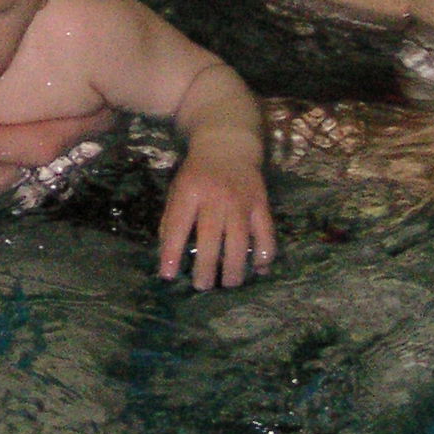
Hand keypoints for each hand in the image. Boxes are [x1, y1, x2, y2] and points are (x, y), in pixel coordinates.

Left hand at [157, 145, 274, 290]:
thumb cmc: (197, 173)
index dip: (172, 252)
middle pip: (211, 239)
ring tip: (228, 284)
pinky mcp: (261, 204)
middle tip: (202, 287)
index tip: (168, 275)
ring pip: (240, 242)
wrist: (228, 145)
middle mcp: (216, 197)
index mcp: (189, 191)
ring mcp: (241, 201)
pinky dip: (264, 254)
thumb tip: (168, 256)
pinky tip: (259, 269)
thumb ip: (172, 219)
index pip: (178, 226)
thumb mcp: (177, 189)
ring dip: (234, 268)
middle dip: (206, 268)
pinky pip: (266, 234)